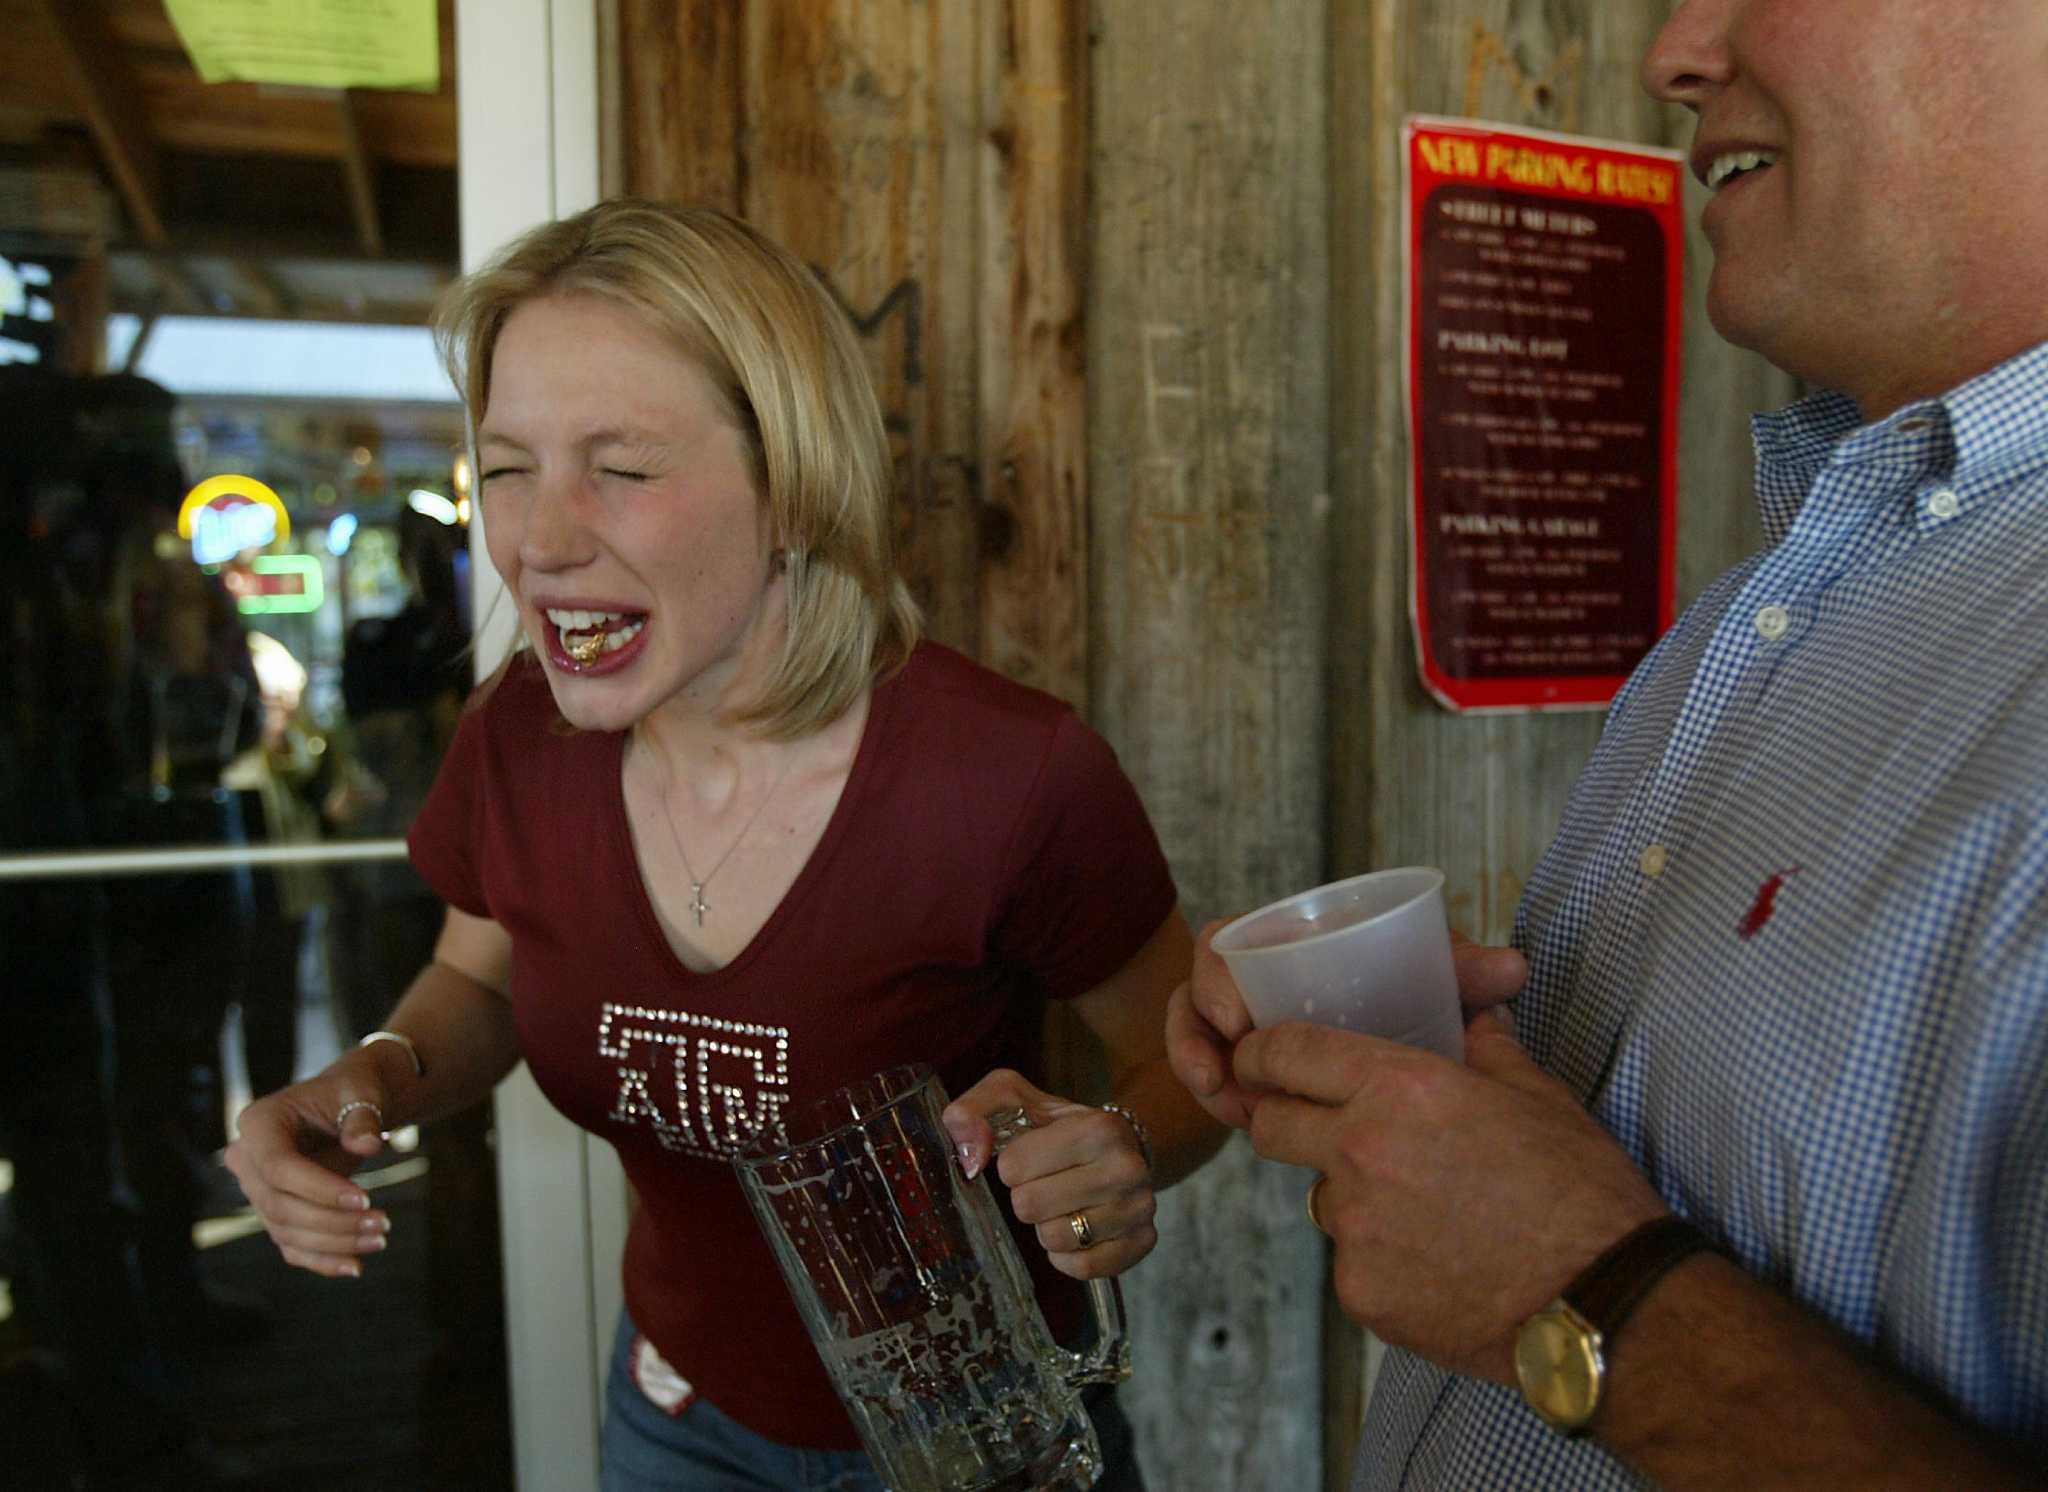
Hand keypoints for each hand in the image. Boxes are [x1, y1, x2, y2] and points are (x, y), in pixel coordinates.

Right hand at [222, 1069, 393, 1278]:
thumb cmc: (355, 1092)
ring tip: (381, 1238)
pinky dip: (322, 1259)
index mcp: (259, 1122)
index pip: (278, 1167)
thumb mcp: (362, 1091)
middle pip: (279, 1205)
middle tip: (384, 1223)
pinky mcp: (274, 1213)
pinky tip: (354, 1266)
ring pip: (285, 1231)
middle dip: (332, 1221)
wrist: (350, 1105)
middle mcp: (247, 1159)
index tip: (366, 1199)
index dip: (319, 1188)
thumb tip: (367, 1145)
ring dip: (334, 1242)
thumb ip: (363, 1115)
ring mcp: (256, 1190)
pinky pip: (291, 1245)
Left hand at [942, 1068, 1155, 1280]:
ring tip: (1063, 1203)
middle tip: (1046, 1182)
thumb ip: (973, 1111)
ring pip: (1054, 1240)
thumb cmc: (1059, 1127)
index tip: (1031, 1157)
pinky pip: (1082, 1268)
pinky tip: (1076, 1230)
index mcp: (1097, 1128)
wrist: (1121, 1146)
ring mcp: (1140, 1208)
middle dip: (1026, 1197)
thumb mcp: (1014, 1100)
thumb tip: (970, 1157)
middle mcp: (1126, 1168)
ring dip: (1046, 1226)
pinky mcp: (1143, 1242)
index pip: (1013, 1168)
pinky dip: (1067, 1255)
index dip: (1012, 1166)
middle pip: (1029, 1207)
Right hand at [1168, 921, 1530, 1129]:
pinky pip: (1209, 1076)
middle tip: (1220, 1073)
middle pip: (1200, 989)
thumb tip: (1513, 969)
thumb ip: (1466, 975)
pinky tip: (1233, 1118)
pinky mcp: (1242, 1070)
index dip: (1218, 973)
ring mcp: (1244, 1025)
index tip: (1233, 1018)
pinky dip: (1213, 1094)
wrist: (1425, 1077)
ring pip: (1195, 1036)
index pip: (1231, 939)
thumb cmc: (1422, 1004)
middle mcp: (1257, 977)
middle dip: (1198, 1031)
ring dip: (1201, 1067)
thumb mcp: (1438, 989)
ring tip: (1227, 1106)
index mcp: (1292, 941)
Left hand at [1237, 1008, 1666, 1383]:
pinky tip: (1438, 1262)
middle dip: (1284, 1121)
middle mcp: (1361, 1151)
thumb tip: (1474, 1010)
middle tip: (1322, 1128)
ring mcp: (1355, 1228)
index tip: (1255, 1059)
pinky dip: (1380, 1258)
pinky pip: (1350, 1261)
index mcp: (1400, 1088)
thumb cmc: (1580, 1191)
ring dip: (1350, 1196)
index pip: (1285, 1054)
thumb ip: (1484, 1044)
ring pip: (1320, 1198)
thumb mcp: (1536, 1094)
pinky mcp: (1361, 1292)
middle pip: (1271, 1127)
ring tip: (1422, 1209)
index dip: (1260, 1054)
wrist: (1605, 1301)